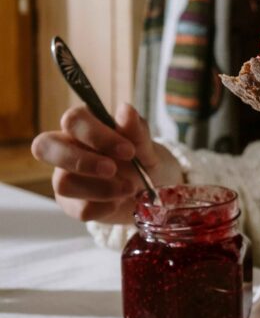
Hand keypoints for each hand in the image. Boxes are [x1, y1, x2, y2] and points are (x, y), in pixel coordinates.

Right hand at [31, 104, 183, 224]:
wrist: (156, 194)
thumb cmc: (145, 161)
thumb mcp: (148, 146)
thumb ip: (136, 132)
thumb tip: (126, 109)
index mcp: (85, 126)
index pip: (73, 120)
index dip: (96, 135)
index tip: (128, 151)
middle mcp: (68, 149)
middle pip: (45, 147)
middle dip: (81, 161)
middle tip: (112, 169)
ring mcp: (66, 177)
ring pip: (62, 182)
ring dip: (100, 189)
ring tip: (130, 189)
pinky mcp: (72, 204)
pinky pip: (78, 208)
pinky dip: (103, 207)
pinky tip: (119, 203)